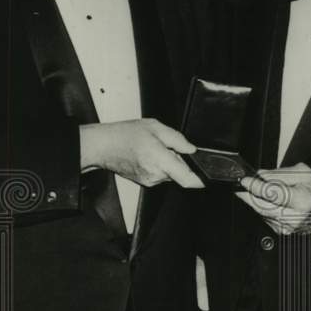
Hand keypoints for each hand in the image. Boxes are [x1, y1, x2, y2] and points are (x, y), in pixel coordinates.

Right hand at [79, 118, 203, 188]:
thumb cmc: (123, 135)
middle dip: (180, 160)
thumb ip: (177, 139)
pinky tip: (147, 154)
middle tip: (167, 146)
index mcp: (160, 161)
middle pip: (180, 173)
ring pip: (170, 173)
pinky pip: (160, 174)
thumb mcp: (155, 127)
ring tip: (153, 148)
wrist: (102, 146)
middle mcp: (156, 175)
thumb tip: (192, 149)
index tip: (208, 176)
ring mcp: (149, 181)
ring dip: (169, 162)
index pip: (188, 180)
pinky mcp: (145, 182)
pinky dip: (159, 165)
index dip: (201, 180)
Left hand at [237, 163, 310, 235]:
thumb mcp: (303, 174)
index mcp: (302, 200)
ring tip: (252, 191)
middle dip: (249, 196)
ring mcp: (289, 227)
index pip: (273, 194)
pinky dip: (262, 210)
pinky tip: (265, 202)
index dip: (256, 187)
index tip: (245, 180)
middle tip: (240, 187)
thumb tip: (260, 175)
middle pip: (263, 206)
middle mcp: (295, 217)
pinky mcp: (284, 232)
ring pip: (262, 213)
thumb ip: (280, 174)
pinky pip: (266, 219)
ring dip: (254, 202)